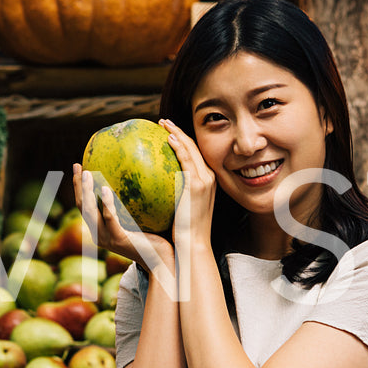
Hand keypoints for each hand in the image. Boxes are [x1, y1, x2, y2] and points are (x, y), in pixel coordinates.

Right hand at [72, 165, 173, 281]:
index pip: (85, 206)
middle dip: (77, 186)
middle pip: (82, 207)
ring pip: (89, 211)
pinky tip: (105, 189)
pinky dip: (106, 203)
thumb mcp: (141, 219)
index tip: (79, 167)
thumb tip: (140, 177)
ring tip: (86, 173)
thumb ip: (135, 203)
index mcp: (102, 229)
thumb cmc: (155, 239)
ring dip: (86, 191)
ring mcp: (106, 238)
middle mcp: (99, 234)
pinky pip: (109, 218)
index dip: (80, 187)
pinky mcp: (117, 239)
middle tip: (77, 165)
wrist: (162, 261)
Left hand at [161, 119, 216, 249]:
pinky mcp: (197, 185)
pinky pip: (187, 160)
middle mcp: (209, 178)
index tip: (169, 132)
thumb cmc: (184, 231)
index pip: (196, 156)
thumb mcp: (182, 209)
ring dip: (177, 133)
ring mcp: (204, 180)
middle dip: (179, 132)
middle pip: (195, 147)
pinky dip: (179, 146)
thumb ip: (175, 195)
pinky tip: (168, 138)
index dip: (183, 141)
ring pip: (192, 149)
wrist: (193, 244)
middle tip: (164, 123)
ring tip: (163, 124)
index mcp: (208, 182)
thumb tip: (157, 187)